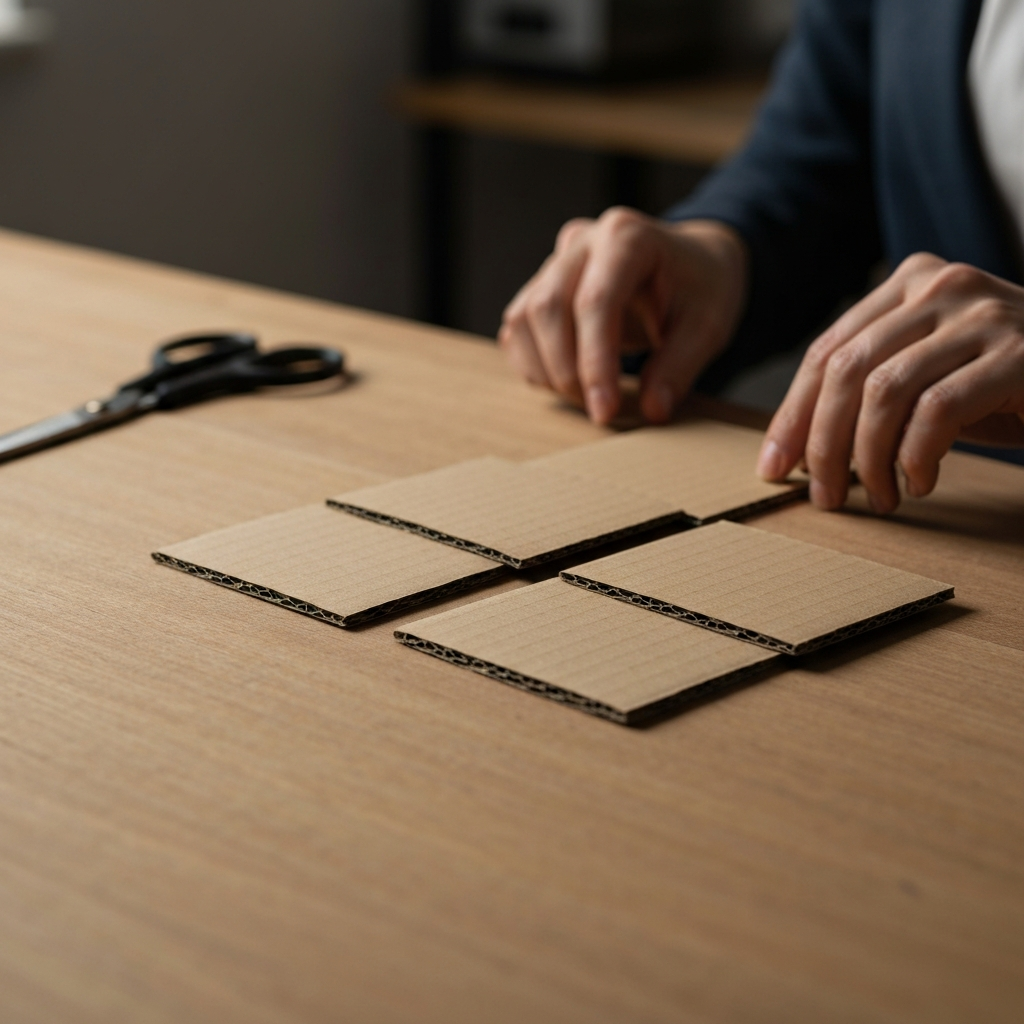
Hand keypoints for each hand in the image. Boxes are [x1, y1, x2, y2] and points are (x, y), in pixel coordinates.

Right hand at [499, 208, 747, 424]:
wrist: (692, 262)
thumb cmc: (702, 288)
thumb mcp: (708, 326)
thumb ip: (679, 367)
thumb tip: (654, 409)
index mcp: (627, 237)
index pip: (595, 302)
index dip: (594, 362)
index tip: (605, 410)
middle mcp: (583, 242)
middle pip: (548, 307)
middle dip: (566, 370)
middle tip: (599, 409)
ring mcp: (556, 262)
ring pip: (524, 318)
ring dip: (545, 370)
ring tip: (587, 397)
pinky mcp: (541, 286)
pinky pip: (518, 328)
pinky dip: (533, 363)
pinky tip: (566, 381)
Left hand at [758, 252, 1023, 512]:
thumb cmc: (1003, 383)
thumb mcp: (926, 375)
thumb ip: (869, 391)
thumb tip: (796, 449)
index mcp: (908, 282)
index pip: (826, 352)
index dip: (792, 415)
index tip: (773, 467)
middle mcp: (940, 285)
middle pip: (845, 370)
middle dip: (821, 443)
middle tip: (822, 496)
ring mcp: (982, 313)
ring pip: (883, 391)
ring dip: (865, 457)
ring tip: (875, 498)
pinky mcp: (1018, 352)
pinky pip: (937, 410)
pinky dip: (916, 457)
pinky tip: (918, 483)